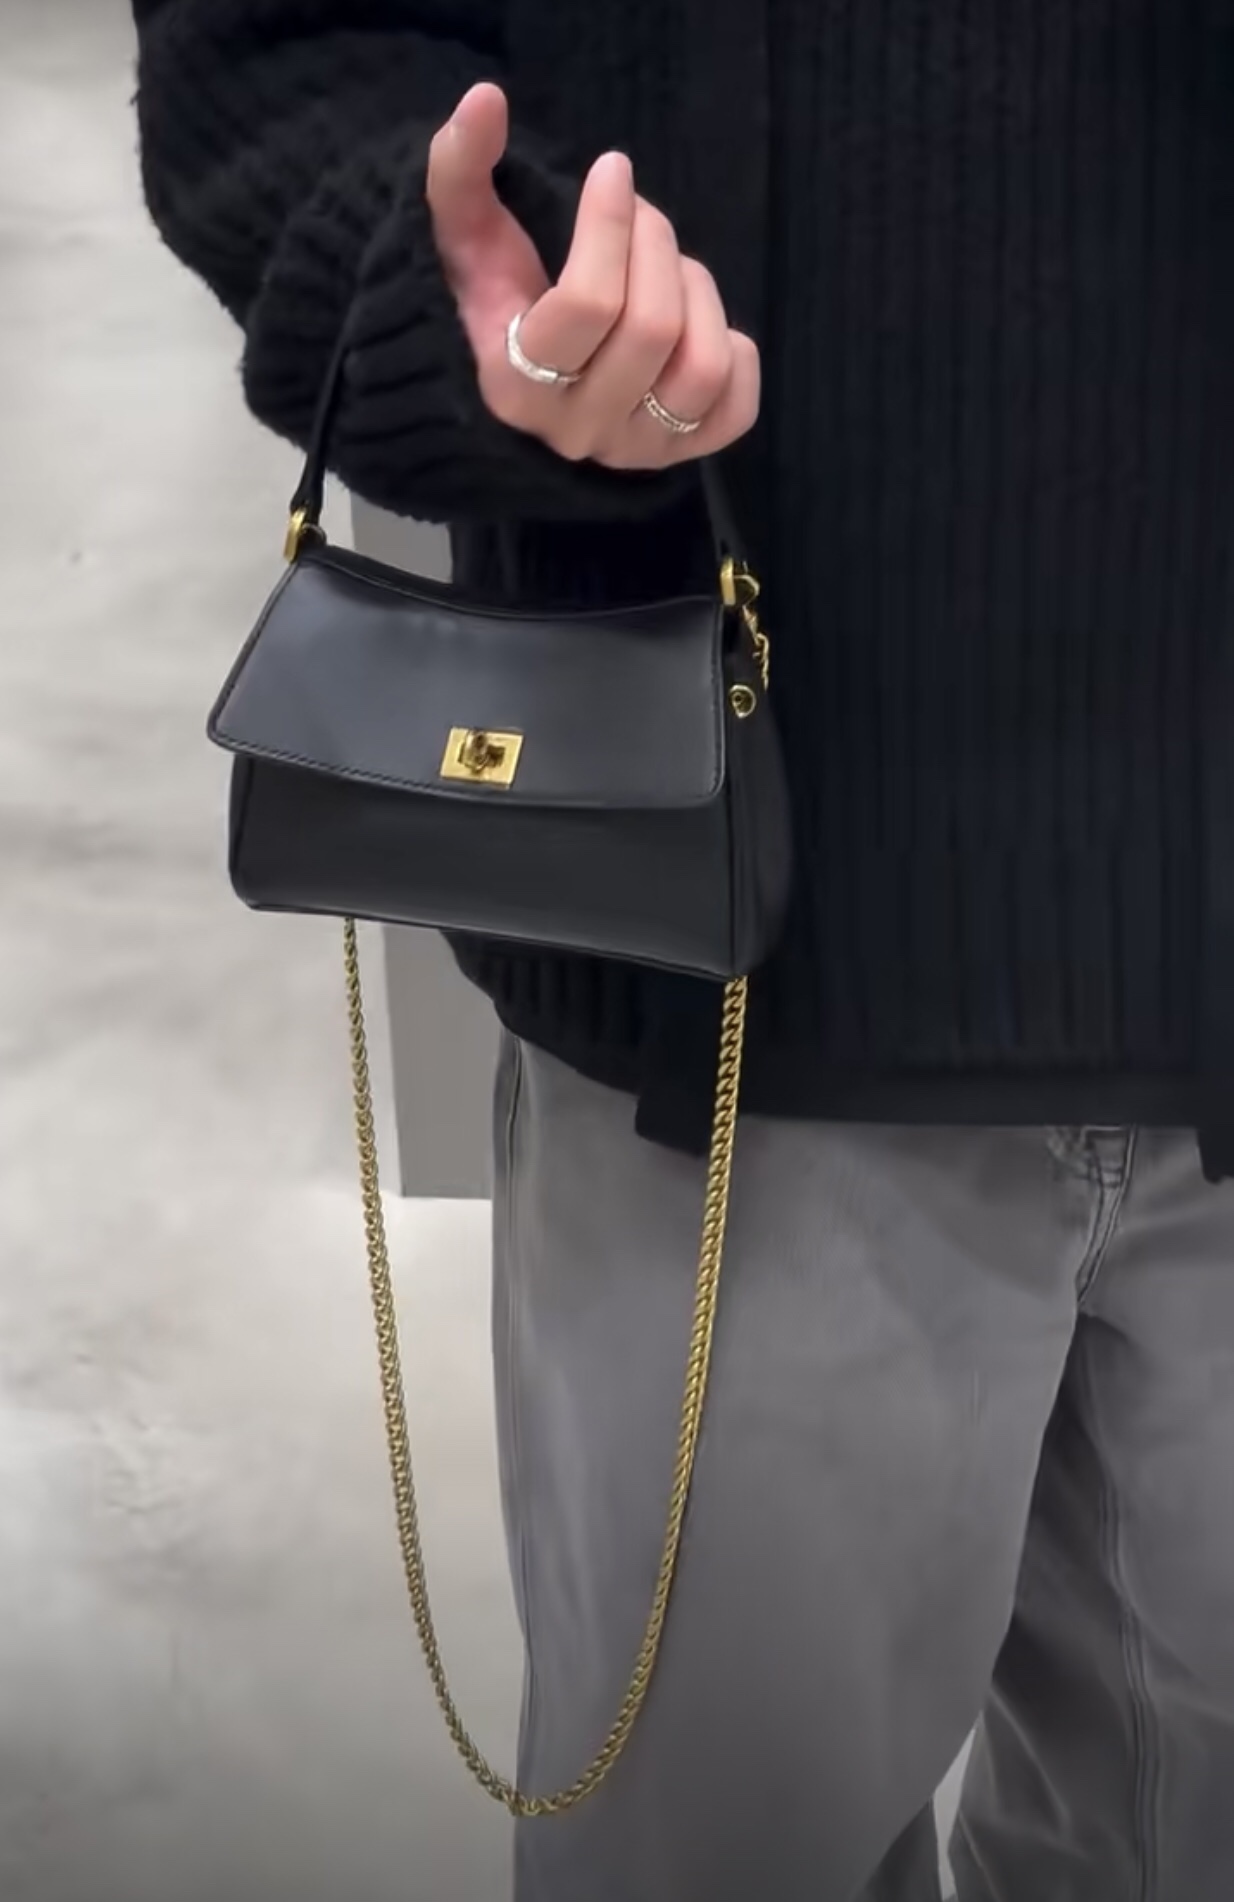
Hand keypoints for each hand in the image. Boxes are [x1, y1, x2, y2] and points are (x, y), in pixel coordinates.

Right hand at [426, 83, 760, 468]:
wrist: (527, 389)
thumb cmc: (498, 303)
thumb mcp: (467, 239)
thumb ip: (460, 171)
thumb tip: (484, 99)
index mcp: (517, 384)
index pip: (589, 305)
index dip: (612, 224)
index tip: (613, 171)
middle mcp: (578, 430)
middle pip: (652, 328)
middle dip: (656, 246)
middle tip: (642, 218)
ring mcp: (634, 450)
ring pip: (701, 366)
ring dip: (697, 294)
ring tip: (670, 270)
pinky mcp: (684, 455)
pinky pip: (738, 405)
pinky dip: (733, 352)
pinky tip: (698, 327)